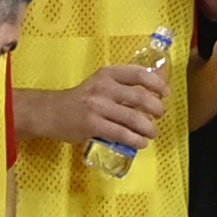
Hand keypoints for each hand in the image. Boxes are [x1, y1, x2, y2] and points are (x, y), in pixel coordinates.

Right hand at [49, 65, 169, 149]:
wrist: (51, 112)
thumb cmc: (80, 99)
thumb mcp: (100, 85)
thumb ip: (123, 87)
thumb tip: (154, 91)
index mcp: (108, 74)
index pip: (138, 74)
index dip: (157, 83)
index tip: (165, 93)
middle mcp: (103, 87)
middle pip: (140, 96)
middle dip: (156, 108)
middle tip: (160, 115)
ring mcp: (98, 106)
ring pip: (133, 118)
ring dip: (148, 128)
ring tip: (152, 133)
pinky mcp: (92, 125)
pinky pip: (121, 134)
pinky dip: (135, 140)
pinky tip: (141, 143)